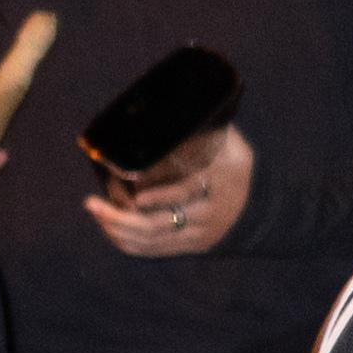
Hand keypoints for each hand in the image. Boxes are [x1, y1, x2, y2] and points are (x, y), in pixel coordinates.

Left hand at [83, 118, 255, 257]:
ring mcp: (200, 233)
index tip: (135, 195)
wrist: (260, 205)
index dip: (161, 195)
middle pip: (160, 223)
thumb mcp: (229, 142)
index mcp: (220, 181)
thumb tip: (172, 102)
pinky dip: (129, 242)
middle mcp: (210, 212)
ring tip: (95, 212)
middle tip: (92, 203)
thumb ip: (204, 128)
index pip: (188, 190)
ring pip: (153, 238)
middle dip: (121, 217)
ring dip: (119, 228)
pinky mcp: (192, 246)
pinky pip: (155, 250)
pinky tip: (109, 228)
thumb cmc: (236, 165)